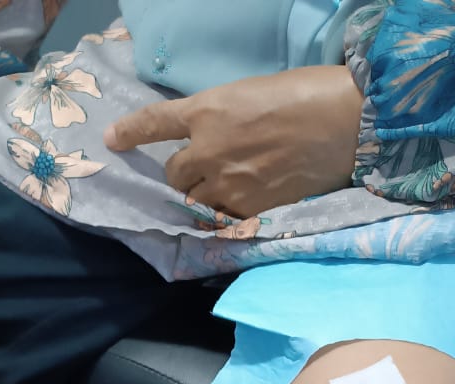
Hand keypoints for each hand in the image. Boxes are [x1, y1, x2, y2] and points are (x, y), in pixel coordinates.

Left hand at [104, 66, 362, 219]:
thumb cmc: (304, 95)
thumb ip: (221, 117)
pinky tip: (250, 198)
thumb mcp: (249, 94)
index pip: (154, 122)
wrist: (342, 124)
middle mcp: (208, 148)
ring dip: (205, 195)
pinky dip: (229, 211)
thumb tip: (212, 135)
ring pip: (196, 200)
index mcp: (207, 110)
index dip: (129, 132)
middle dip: (184, 173)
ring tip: (231, 186)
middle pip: (174, 174)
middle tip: (204, 169)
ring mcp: (227, 182)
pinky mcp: (249, 207)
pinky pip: (223, 217)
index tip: (112, 140)